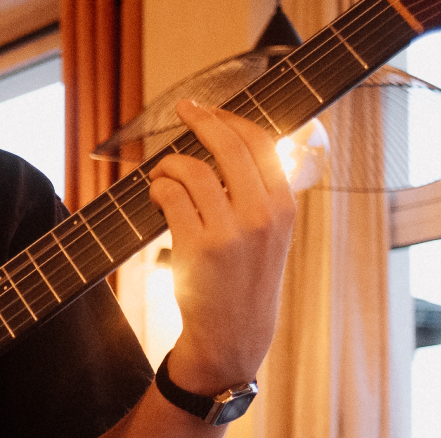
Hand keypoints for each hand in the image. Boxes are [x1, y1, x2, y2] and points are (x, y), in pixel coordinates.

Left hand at [144, 99, 296, 394]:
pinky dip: (158, 188)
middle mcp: (262, 215)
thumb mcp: (271, 233)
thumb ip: (260, 192)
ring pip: (192, 169)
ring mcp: (231, 231)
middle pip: (228, 145)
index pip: (260, 142)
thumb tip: (232, 140)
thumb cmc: (246, 276)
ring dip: (169, 165)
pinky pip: (170, 195)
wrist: (235, 332)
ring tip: (164, 175)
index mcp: (283, 206)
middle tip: (184, 110)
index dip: (230, 118)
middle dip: (201, 120)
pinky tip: (157, 196)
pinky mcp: (199, 247)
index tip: (209, 109)